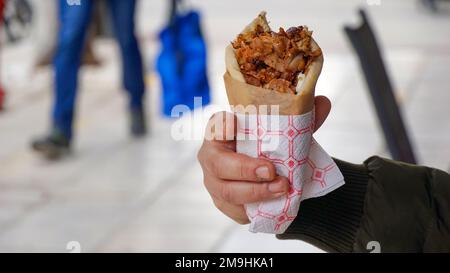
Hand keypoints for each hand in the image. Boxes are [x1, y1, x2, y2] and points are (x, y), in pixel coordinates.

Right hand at [197, 96, 331, 223]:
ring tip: (282, 188)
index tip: (235, 122)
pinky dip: (255, 208)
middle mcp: (212, 156)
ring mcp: (214, 182)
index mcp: (222, 132)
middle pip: (219, 163)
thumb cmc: (267, 148)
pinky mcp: (223, 204)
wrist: (265, 176)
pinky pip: (235, 210)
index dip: (222, 126)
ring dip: (256, 191)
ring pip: (227, 191)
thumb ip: (300, 120)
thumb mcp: (282, 133)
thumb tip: (323, 102)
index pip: (216, 125)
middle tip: (271, 170)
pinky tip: (273, 204)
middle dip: (245, 168)